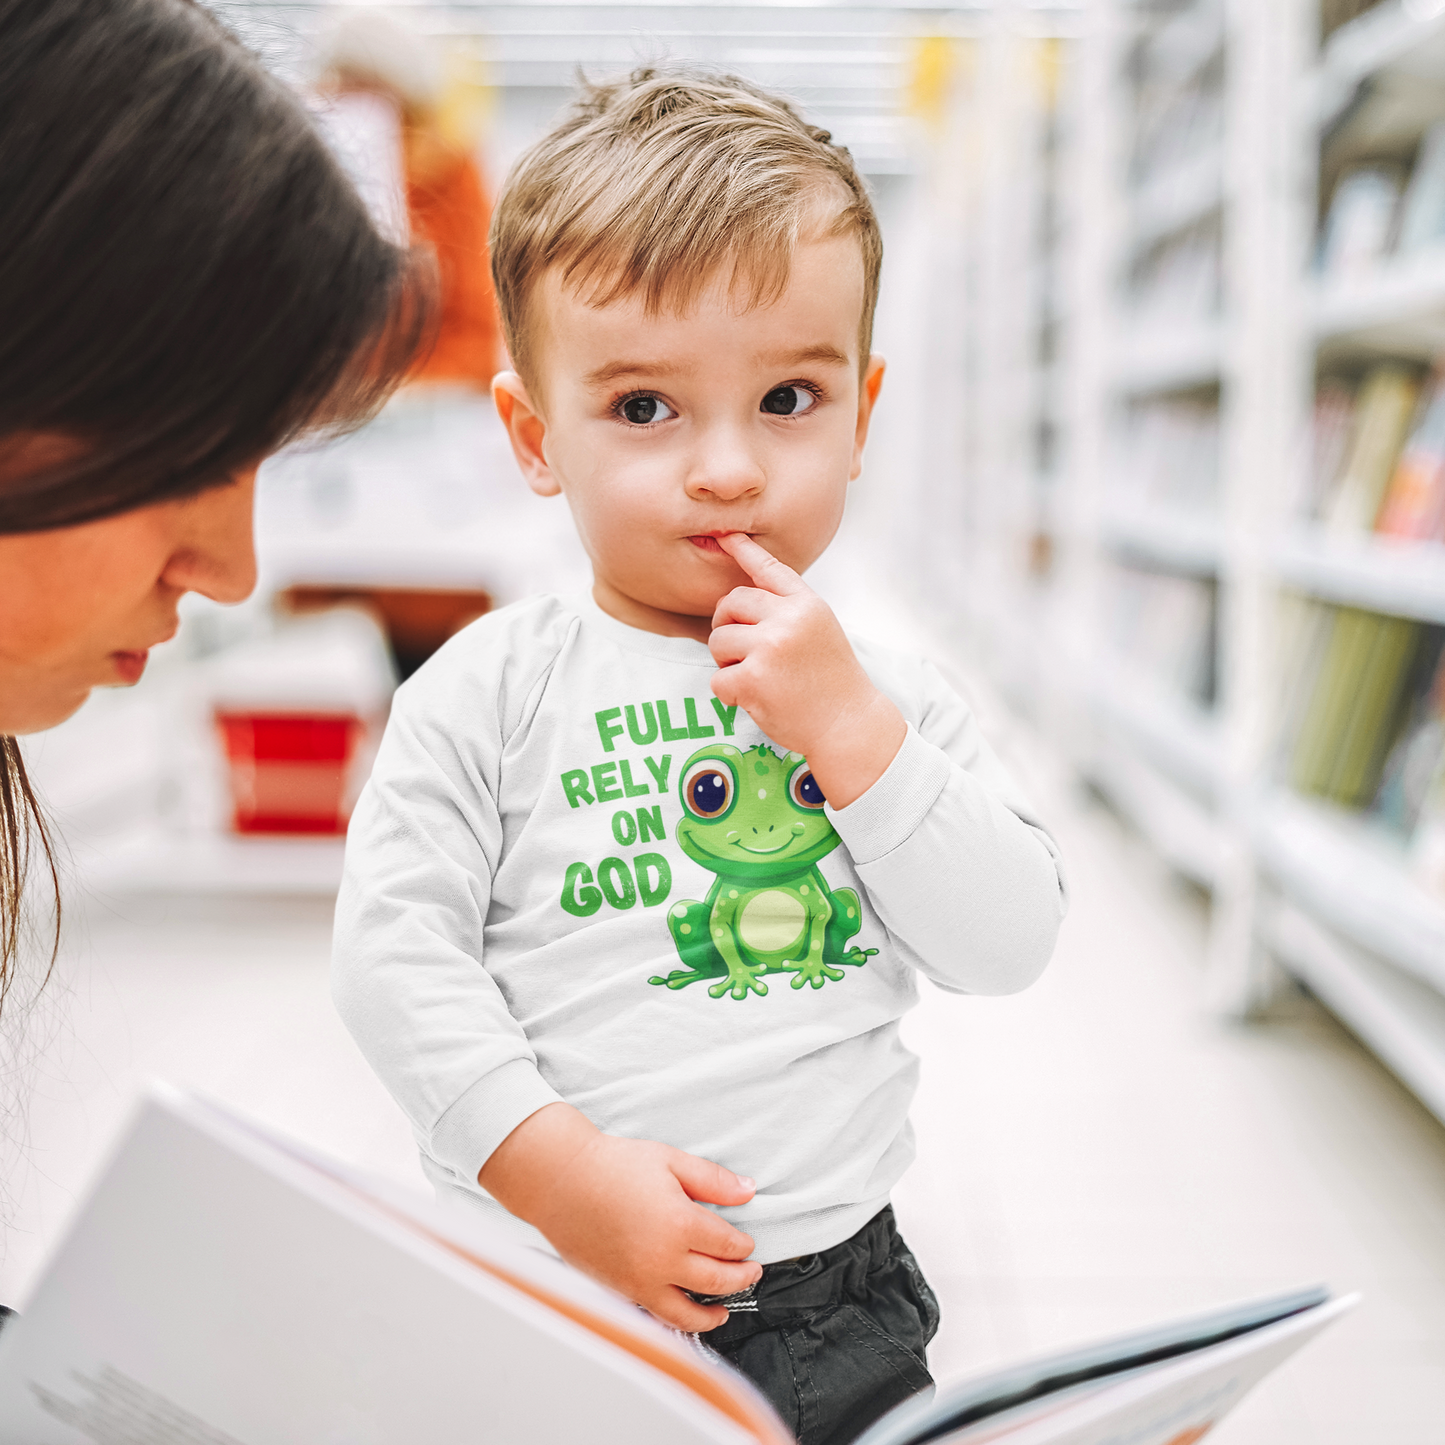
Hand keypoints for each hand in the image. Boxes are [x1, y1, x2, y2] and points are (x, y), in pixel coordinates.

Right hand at [479, 1103, 761, 1330]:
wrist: (562, 1182)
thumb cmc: (611, 1167)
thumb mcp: (670, 1160)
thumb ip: (713, 1180)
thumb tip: (748, 1190)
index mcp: (680, 1224)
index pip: (728, 1245)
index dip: (744, 1245)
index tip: (748, 1243)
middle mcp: (663, 1260)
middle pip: (718, 1281)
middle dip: (741, 1278)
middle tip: (751, 1272)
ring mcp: (641, 1281)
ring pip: (689, 1312)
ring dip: (715, 1313)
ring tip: (725, 1309)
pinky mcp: (622, 1291)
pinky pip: (658, 1316)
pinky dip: (679, 1321)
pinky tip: (686, 1313)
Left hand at [710, 532, 905, 809]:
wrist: (848, 725)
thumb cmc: (832, 682)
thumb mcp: (820, 631)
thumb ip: (789, 611)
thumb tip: (741, 599)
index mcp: (807, 605)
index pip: (770, 570)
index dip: (744, 550)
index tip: (724, 535)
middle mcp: (789, 619)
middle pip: (730, 603)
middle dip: (725, 626)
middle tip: (740, 651)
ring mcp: (770, 647)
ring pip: (718, 641)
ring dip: (725, 662)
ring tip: (753, 677)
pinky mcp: (754, 678)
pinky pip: (717, 678)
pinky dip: (727, 692)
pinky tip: (751, 699)